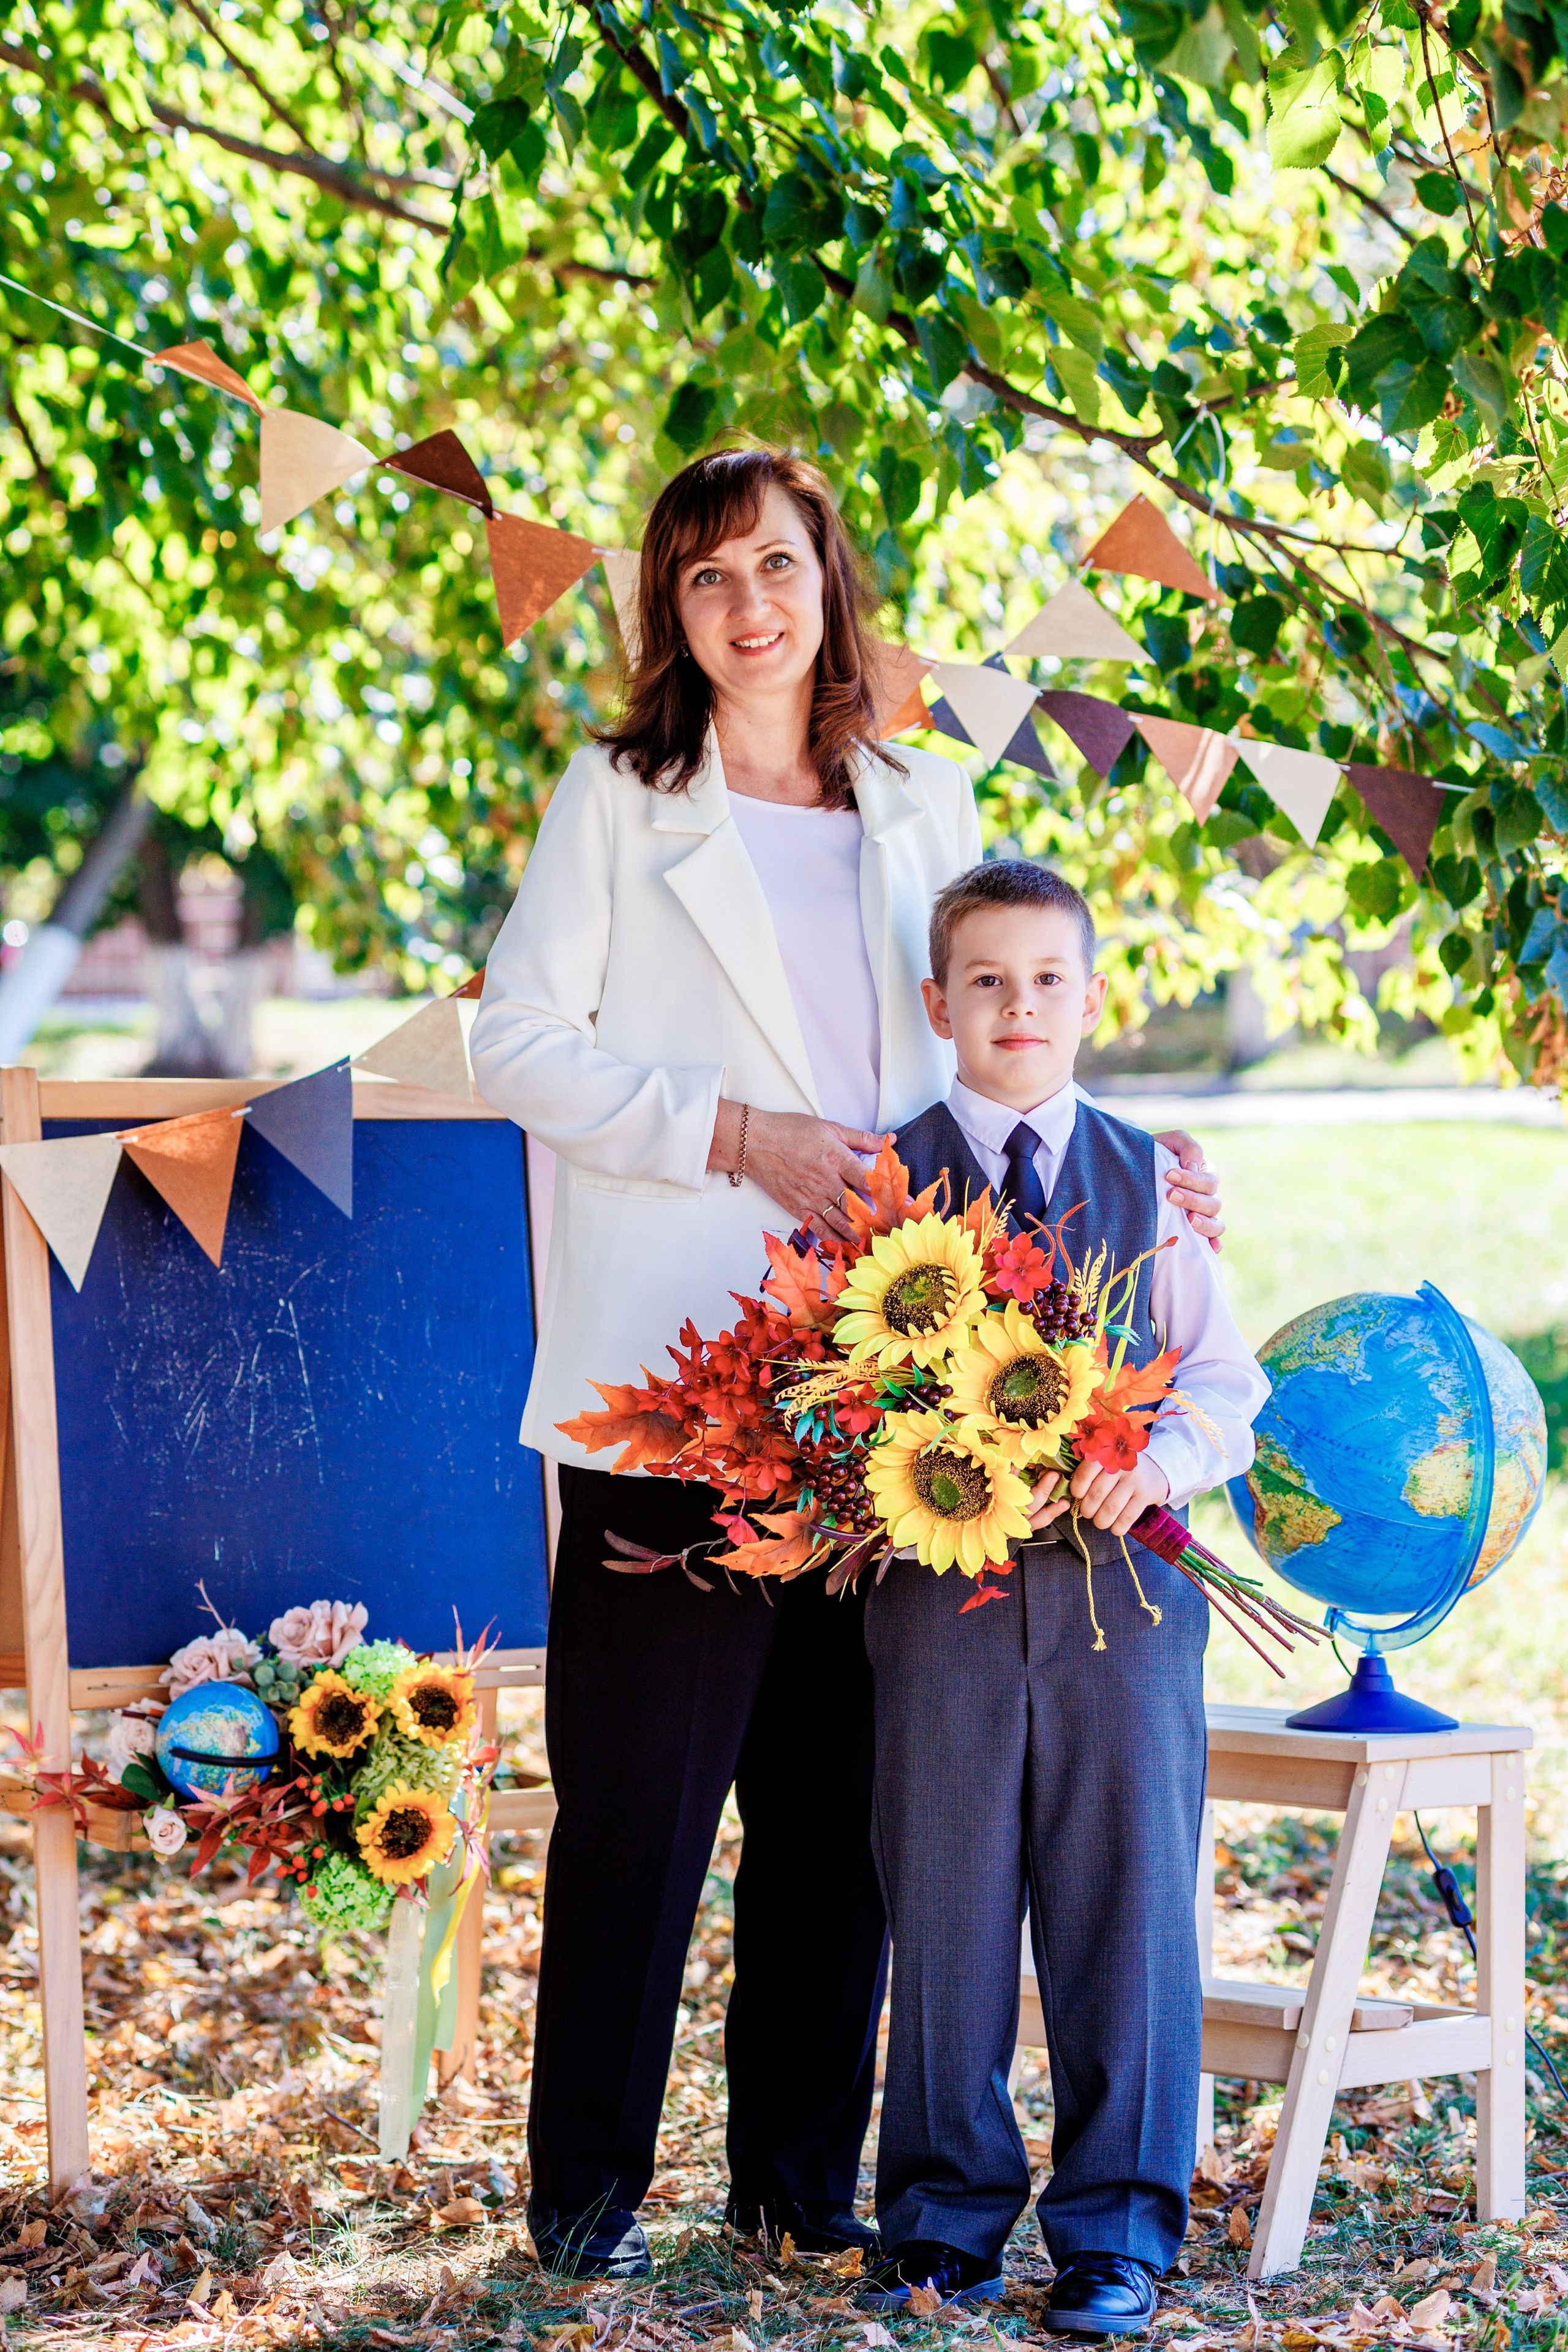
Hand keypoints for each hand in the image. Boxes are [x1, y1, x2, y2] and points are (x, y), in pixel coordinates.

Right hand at [709, 1100, 879, 1247]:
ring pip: (842, 1223)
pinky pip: (820, 1229)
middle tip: (895, 1232)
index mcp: (837, 1158)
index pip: (869, 1180)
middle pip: (858, 1207)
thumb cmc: (791, 1131)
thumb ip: (861, 1138)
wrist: (755, 1143)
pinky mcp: (798, 1208)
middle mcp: (826, 1180)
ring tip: (878, 1245)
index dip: (890, 1194)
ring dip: (860, 1236)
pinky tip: (848, 1248)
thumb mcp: (829, 1127)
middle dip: (878, 1221)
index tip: (905, 1205)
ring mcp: (811, 1197)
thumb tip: (889, 1141)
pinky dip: (835, 1241)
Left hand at [1027, 1455, 1169, 1537]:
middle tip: (1087, 1512)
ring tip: (1099, 1521)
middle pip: (1096, 1495)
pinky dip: (1118, 1527)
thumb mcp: (1106, 1458)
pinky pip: (1128, 1517)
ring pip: (1110, 1508)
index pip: (1084, 1474)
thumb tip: (1062, 1487)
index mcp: (1106, 1453)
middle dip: (1087, 1509)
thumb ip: (1087, 1467)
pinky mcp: (1146, 1495)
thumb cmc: (1122, 1466)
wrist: (1157, 1469)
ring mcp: (1135, 1480)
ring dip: (1100, 1521)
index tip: (1078, 1496)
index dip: (1077, 1490)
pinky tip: (1115, 1528)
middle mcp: (1120, 1464)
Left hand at [1153, 1129, 1223, 1253]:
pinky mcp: (1194, 1233)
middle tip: (1171, 1195)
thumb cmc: (1153, 1155)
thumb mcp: (1168, 1143)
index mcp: (1204, 1174)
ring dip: (1205, 1223)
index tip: (1169, 1175)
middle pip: (1213, 1203)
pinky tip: (1209, 1248)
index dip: (1191, 1179)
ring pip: (1217, 1224)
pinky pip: (1212, 1242)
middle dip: (1192, 1199)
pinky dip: (1214, 1245)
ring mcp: (1202, 1216)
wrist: (1133, 1173)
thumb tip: (1194, 1166)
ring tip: (1189, 1219)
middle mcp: (1206, 1197)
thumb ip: (1186, 1146)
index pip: (1208, 1180)